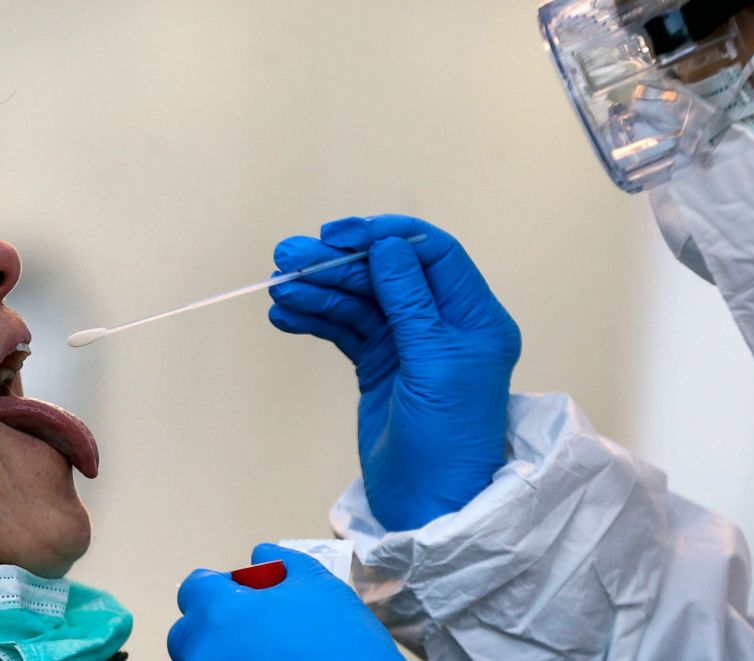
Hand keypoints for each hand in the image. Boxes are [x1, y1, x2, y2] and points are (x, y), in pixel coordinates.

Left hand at [168, 544, 401, 660]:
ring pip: (201, 658)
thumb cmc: (341, 641)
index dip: (221, 586)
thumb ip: (282, 563)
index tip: (241, 592)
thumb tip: (261, 556)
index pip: (194, 588)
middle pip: (188, 631)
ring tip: (267, 649)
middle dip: (215, 623)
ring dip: (223, 650)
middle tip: (256, 625)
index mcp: (222, 612)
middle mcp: (205, 651)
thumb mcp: (318, 585)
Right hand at [269, 215, 520, 530]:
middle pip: (388, 274)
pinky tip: (287, 315)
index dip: (387, 238)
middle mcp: (443, 324)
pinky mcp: (380, 365)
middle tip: (288, 259)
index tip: (341, 236)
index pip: (433, 255)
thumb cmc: (448, 442)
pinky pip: (346, 329)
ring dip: (320, 291)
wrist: (428, 507)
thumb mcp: (434, 364)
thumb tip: (388, 244)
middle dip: (339, 264)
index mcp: (474, 318)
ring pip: (362, 300)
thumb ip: (410, 300)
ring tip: (279, 290)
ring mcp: (409, 344)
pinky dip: (317, 319)